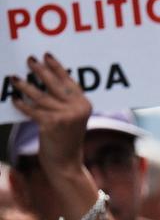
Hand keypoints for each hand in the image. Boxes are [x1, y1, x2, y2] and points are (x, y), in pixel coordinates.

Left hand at [10, 53, 91, 175]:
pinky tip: (14, 99)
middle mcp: (77, 109)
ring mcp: (64, 117)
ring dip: (25, 86)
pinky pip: (32, 110)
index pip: (69, 81)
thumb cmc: (66, 139)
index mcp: (85, 105)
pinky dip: (21, 104)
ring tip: (14, 78)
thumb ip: (65, 102)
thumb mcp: (72, 119)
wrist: (66, 162)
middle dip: (40, 71)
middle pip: (54, 84)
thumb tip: (43, 82)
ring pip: (40, 96)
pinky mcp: (50, 124)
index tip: (47, 56)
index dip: (57, 67)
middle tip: (30, 60)